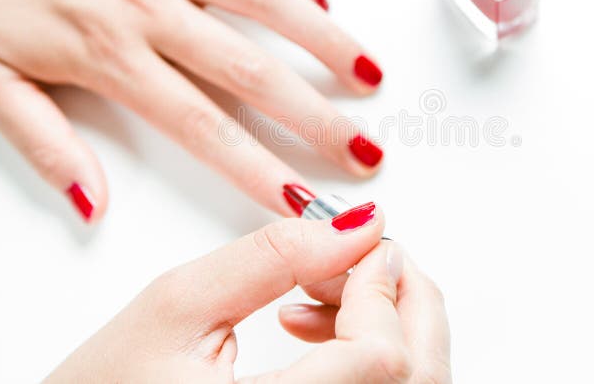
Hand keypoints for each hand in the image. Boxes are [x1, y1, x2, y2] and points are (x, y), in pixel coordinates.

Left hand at [0, 0, 383, 221]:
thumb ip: (45, 143)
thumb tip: (91, 204)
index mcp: (105, 54)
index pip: (203, 127)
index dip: (260, 170)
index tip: (303, 200)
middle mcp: (147, 4)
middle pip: (252, 72)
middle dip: (318, 119)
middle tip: (364, 150)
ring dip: (324, 39)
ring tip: (368, 73)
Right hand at [46, 205, 450, 382]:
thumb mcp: (176, 306)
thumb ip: (272, 257)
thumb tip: (355, 225)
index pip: (381, 358)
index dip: (382, 286)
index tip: (361, 242)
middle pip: (416, 373)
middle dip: (399, 298)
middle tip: (356, 256)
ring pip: (410, 383)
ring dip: (383, 324)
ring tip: (320, 292)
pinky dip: (369, 354)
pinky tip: (315, 329)